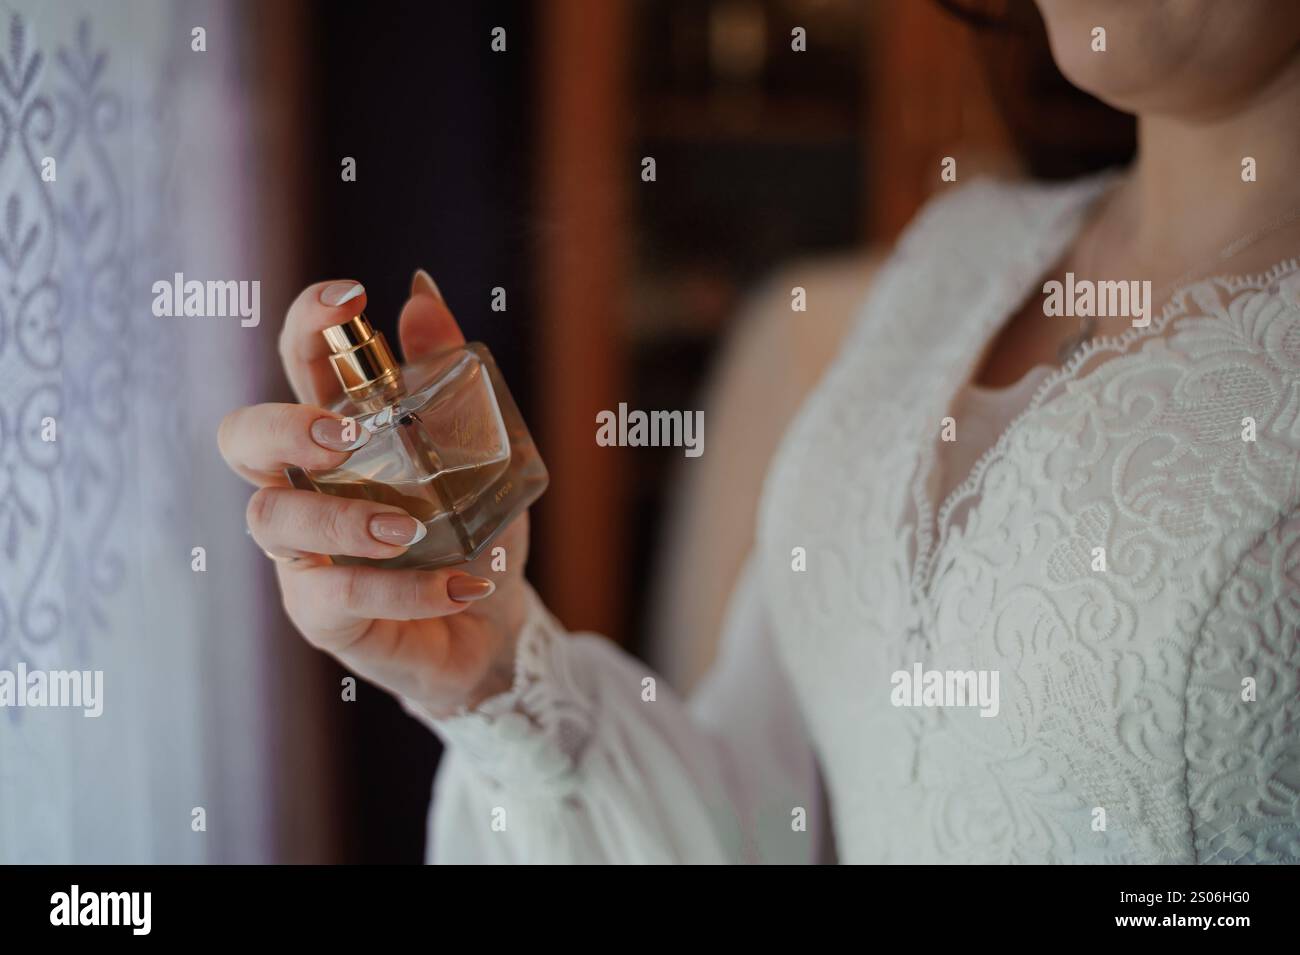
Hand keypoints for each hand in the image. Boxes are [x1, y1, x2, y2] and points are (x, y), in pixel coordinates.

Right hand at [218, 272, 529, 716]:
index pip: (299, 364)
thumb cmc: (470, 530)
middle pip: (243, 439)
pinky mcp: (321, 615)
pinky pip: (340, 597)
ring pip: (274, 521)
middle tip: (345, 436)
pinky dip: (406, 591)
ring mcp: (303, 553)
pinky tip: (464, 585)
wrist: (491, 623)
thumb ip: (449, 382)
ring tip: (408, 530)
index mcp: (338, 433)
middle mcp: (304, 486)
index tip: (351, 296)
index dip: (308, 324)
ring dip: (341, 518)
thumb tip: (421, 294)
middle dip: (284, 427)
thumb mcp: (479, 454)